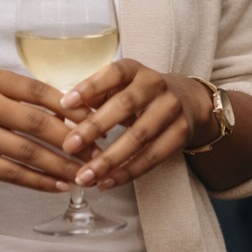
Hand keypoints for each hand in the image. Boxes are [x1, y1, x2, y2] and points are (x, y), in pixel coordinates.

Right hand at [0, 70, 89, 191]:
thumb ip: (30, 99)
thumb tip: (81, 114)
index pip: (41, 91)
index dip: (73, 108)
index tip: (98, 120)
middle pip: (38, 123)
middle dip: (73, 140)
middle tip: (96, 151)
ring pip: (28, 152)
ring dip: (60, 166)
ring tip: (83, 173)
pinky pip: (13, 174)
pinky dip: (40, 182)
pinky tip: (59, 186)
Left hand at [55, 60, 215, 190]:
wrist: (187, 100)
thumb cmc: (139, 94)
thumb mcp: (120, 86)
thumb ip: (95, 96)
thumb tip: (64, 112)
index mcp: (136, 70)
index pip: (113, 73)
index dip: (90, 87)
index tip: (65, 103)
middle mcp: (156, 85)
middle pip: (125, 106)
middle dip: (95, 127)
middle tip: (69, 146)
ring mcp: (171, 110)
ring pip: (139, 137)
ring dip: (109, 159)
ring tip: (85, 176)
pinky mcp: (181, 134)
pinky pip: (152, 157)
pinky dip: (128, 172)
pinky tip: (106, 182)